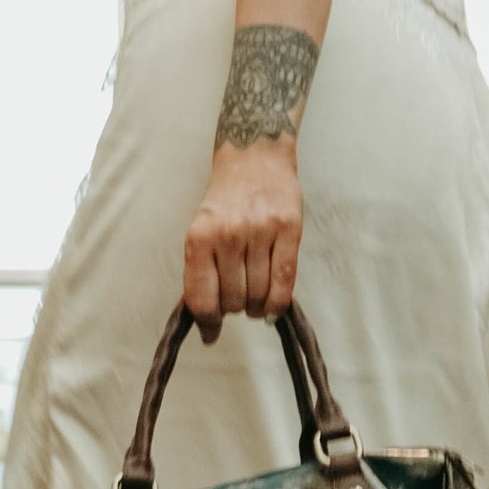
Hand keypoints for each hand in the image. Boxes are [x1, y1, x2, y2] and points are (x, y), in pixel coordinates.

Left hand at [183, 139, 302, 338]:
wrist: (254, 155)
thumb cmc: (226, 198)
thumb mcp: (201, 229)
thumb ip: (201, 268)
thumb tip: (202, 315)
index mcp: (199, 237)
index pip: (201, 297)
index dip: (207, 322)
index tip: (210, 332)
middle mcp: (228, 235)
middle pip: (232, 300)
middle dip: (233, 310)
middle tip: (236, 303)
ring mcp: (260, 232)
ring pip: (258, 294)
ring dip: (255, 307)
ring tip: (254, 301)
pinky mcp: (289, 229)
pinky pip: (285, 281)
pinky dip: (278, 303)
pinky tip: (271, 309)